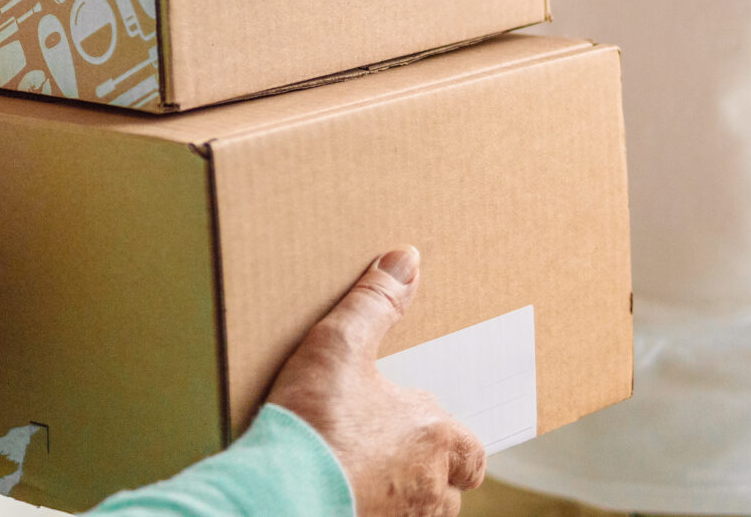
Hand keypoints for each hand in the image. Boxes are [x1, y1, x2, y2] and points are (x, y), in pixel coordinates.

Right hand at [265, 248, 485, 516]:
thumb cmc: (316, 424)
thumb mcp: (340, 345)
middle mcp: (430, 491)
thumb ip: (375, 301)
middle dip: (426, 474)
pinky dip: (372, 511)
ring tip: (365, 477)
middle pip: (448, 490)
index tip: (425, 434)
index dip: (454, 445)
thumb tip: (405, 259)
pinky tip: (344, 496)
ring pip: (419, 514)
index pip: (472, 454)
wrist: (278, 493)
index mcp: (437, 441)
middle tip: (388, 454)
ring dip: (401, 497)